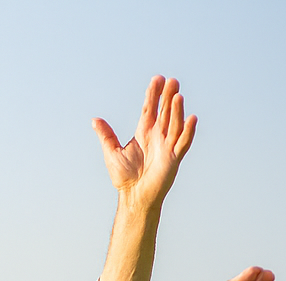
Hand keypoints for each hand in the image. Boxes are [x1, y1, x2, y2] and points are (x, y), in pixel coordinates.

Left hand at [92, 76, 196, 212]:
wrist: (133, 196)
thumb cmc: (124, 176)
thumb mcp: (111, 152)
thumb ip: (106, 135)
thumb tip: (94, 120)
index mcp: (144, 133)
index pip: (150, 109)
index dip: (153, 94)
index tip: (157, 79)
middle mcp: (157, 136)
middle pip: (164, 112)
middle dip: (168, 97)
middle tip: (172, 80)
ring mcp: (167, 146)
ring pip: (173, 124)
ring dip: (176, 110)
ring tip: (177, 95)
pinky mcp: (173, 158)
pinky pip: (182, 142)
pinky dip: (187, 131)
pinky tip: (191, 118)